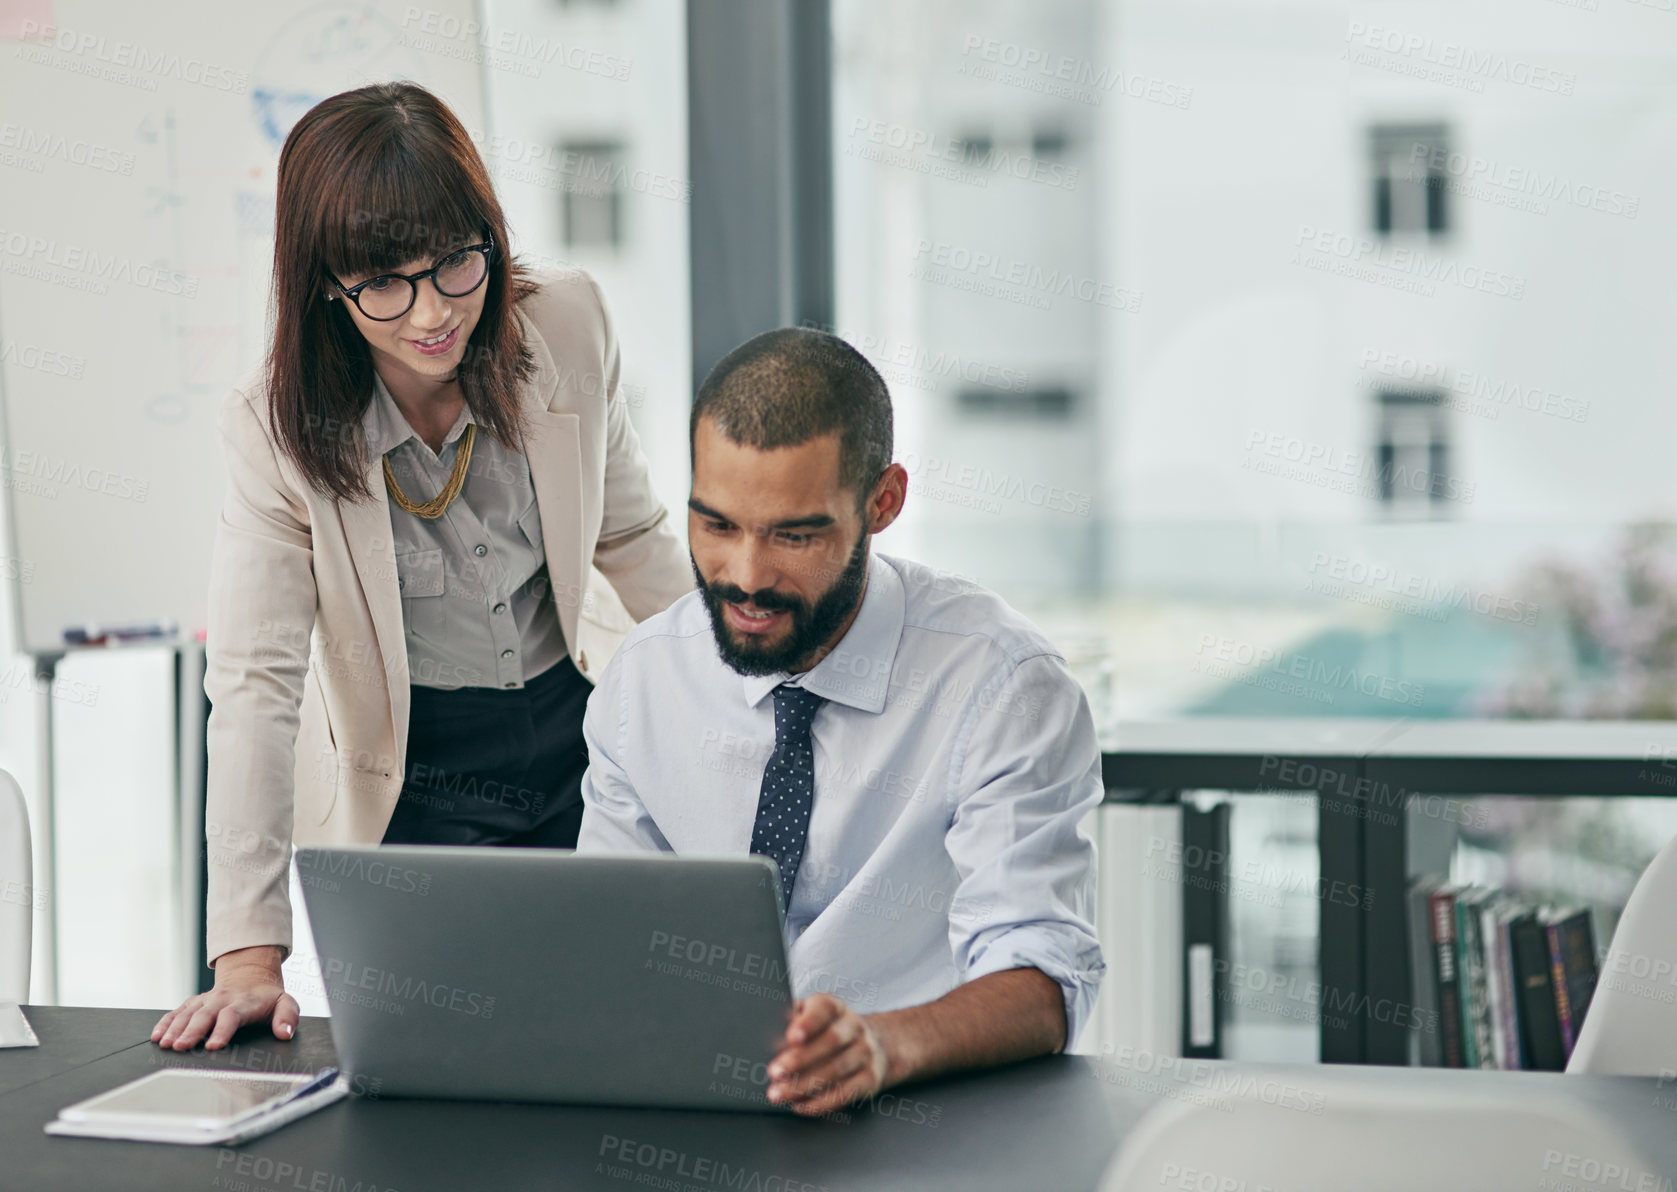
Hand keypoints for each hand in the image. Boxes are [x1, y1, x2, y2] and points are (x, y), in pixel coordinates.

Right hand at [150, 946, 298, 1050]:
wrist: (250, 975)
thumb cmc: (267, 997)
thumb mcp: (285, 1003)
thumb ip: (288, 1016)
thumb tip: (285, 1032)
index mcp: (244, 1003)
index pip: (231, 1016)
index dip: (222, 1030)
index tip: (214, 1045)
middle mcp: (221, 1000)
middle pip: (204, 1015)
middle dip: (192, 1031)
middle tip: (180, 1047)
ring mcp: (205, 1000)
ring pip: (187, 1014)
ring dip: (175, 1029)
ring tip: (165, 1044)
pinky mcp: (193, 1002)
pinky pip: (177, 1012)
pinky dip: (165, 1023)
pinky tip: (157, 1036)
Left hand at [766, 994, 888, 1115]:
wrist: (873, 1045)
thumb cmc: (825, 1030)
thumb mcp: (810, 1016)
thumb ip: (791, 1018)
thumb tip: (767, 1026)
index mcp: (835, 1007)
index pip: (824, 1009)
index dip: (809, 1023)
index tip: (791, 1037)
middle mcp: (854, 1026)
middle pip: (830, 1041)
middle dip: (800, 1059)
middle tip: (774, 1073)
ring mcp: (865, 1052)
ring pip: (837, 1069)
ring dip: (805, 1084)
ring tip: (780, 1094)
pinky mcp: (870, 1078)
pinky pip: (846, 1092)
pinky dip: (822, 1102)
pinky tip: (801, 1105)